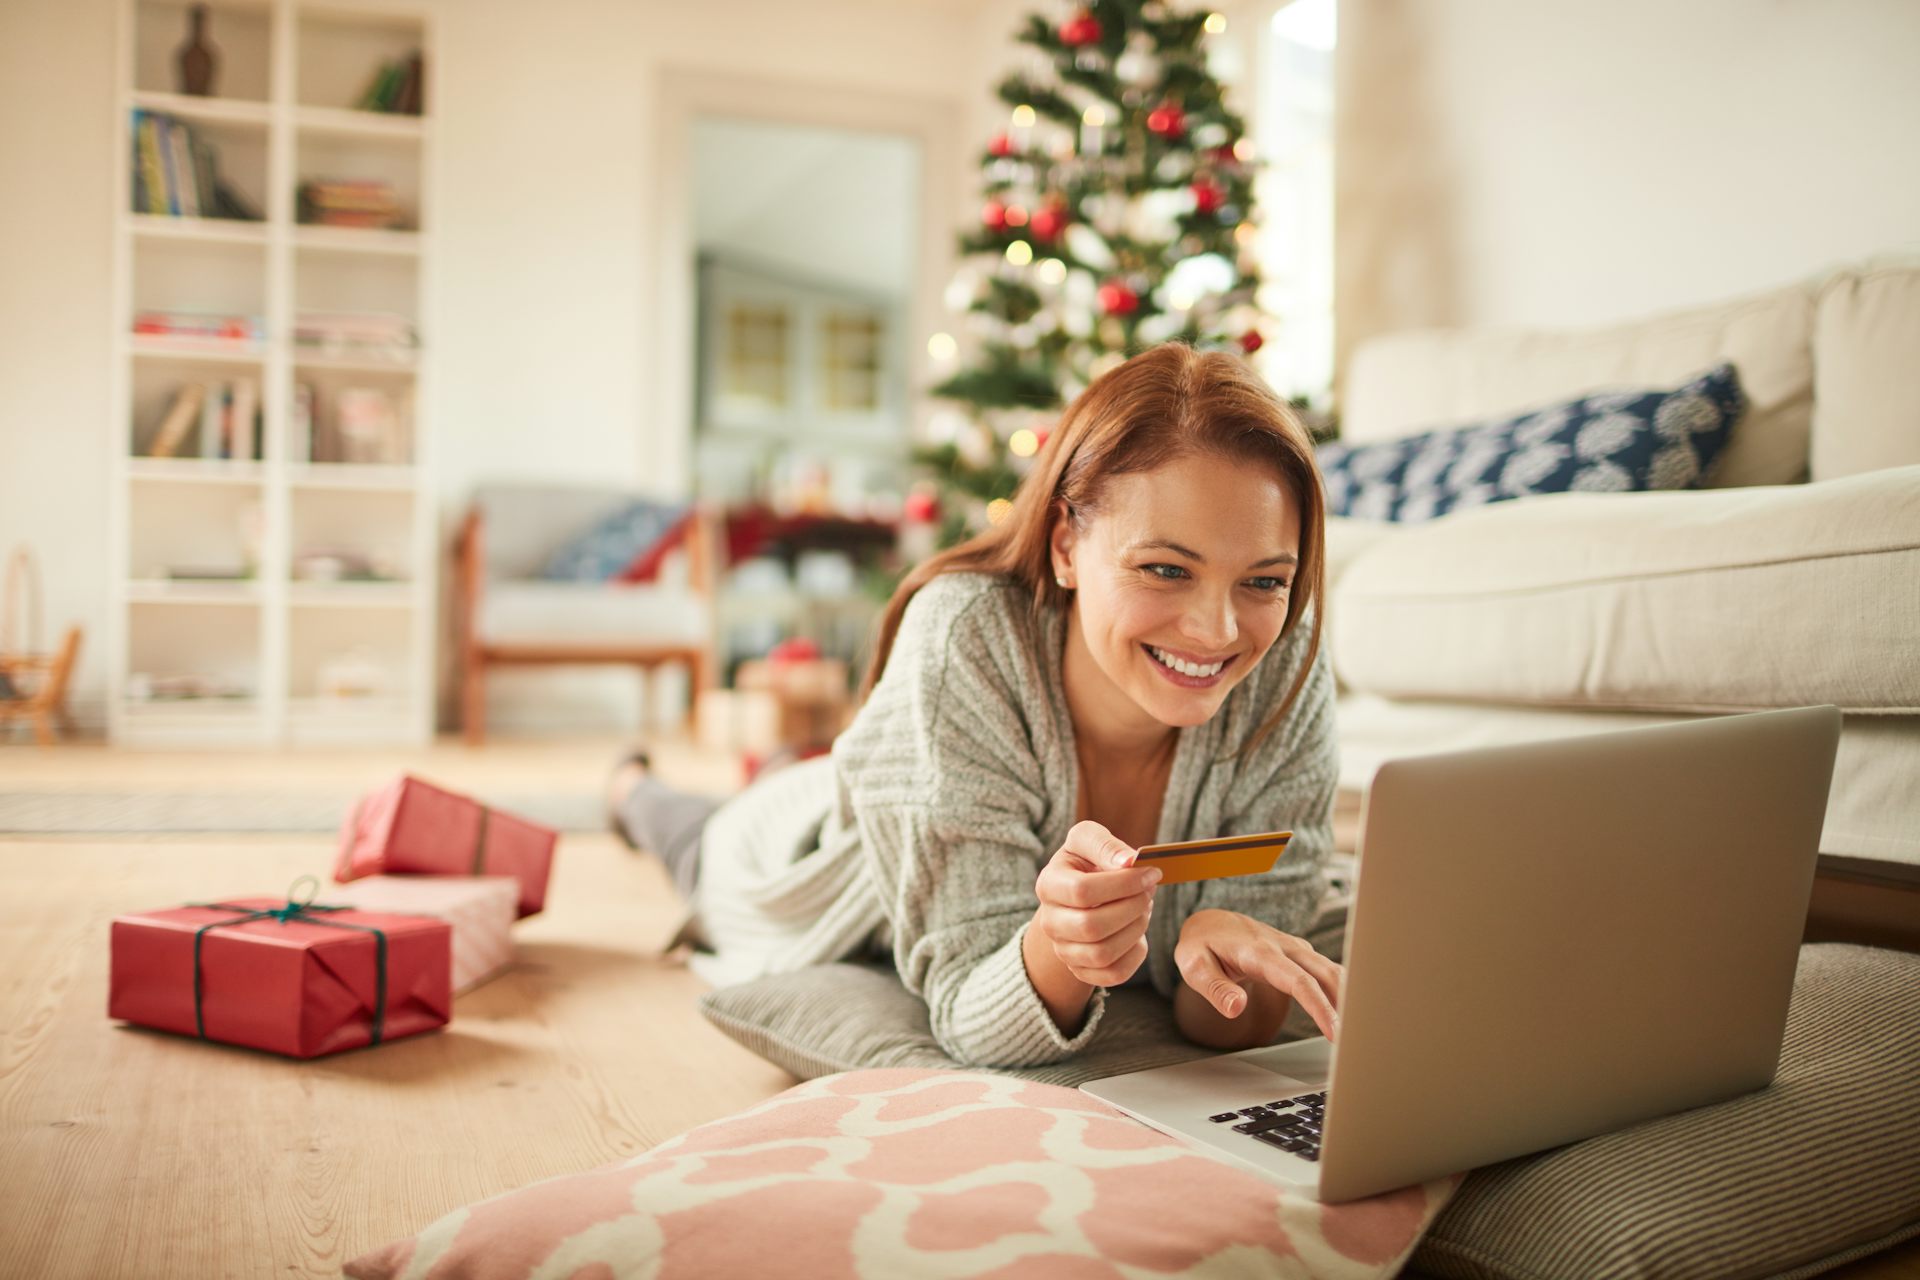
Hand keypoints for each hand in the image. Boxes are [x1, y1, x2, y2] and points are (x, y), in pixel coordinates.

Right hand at [1032, 820, 1161, 987]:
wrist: (1077, 895)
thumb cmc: (1086, 863)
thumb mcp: (1088, 839)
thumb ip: (1105, 844)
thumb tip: (1129, 861)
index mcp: (1048, 885)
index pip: (1082, 891)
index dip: (1123, 883)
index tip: (1151, 873)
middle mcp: (1050, 922)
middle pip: (1091, 926)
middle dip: (1132, 907)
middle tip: (1149, 892)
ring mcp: (1064, 950)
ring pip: (1103, 953)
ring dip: (1135, 929)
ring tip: (1143, 909)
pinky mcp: (1082, 970)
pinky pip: (1114, 974)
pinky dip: (1135, 955)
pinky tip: (1137, 932)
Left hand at [1175, 909, 1343, 1041]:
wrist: (1211, 923)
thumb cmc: (1202, 946)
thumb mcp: (1194, 966)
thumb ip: (1214, 988)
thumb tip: (1235, 1008)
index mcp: (1258, 951)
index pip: (1297, 980)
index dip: (1319, 1006)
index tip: (1334, 1032)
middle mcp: (1283, 946)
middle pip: (1324, 974)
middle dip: (1344, 1005)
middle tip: (1356, 1042)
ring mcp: (1295, 948)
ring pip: (1331, 970)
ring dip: (1349, 998)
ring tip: (1360, 1032)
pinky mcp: (1301, 954)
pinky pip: (1327, 971)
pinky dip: (1342, 991)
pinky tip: (1350, 1014)